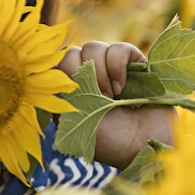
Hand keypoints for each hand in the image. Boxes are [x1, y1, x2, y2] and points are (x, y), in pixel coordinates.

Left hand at [59, 41, 172, 168]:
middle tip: (96, 98)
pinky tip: (122, 87)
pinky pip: (119, 48)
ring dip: (100, 72)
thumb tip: (50, 73)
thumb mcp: (72, 123)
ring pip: (93, 47)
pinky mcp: (136, 64)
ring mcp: (113, 68)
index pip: (55, 64)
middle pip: (72, 52)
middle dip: (81, 75)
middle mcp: (91, 74)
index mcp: (72, 88)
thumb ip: (58, 96)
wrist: (144, 148)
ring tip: (111, 97)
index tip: (74, 99)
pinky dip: (117, 65)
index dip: (63, 77)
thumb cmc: (108, 141)